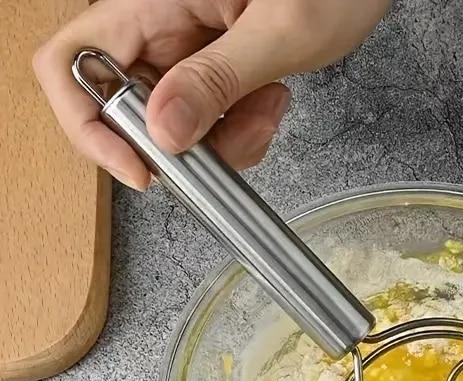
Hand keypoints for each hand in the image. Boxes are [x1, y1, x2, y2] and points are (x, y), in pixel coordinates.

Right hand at [33, 0, 388, 188]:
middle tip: (234, 138)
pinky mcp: (209, 68)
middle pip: (125, 108)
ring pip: (171, 125)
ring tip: (267, 108)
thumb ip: (218, 79)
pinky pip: (205, 121)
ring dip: (222, 139)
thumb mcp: (279, 31)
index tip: (141, 169)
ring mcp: (182, 50)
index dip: (89, 126)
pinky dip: (239, 130)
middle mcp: (156, 27)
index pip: (71, 63)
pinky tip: (268, 102)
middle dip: (181, 144)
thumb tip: (164, 133)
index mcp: (151, 1)